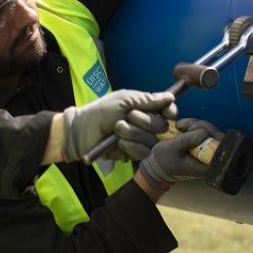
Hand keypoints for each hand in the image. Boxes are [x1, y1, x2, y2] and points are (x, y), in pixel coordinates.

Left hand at [61, 89, 176, 162]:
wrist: (82, 131)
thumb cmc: (101, 111)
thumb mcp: (124, 100)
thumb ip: (147, 100)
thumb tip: (170, 97)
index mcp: (145, 109)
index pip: (167, 111)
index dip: (170, 112)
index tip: (167, 112)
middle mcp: (146, 125)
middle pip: (162, 126)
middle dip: (143, 121)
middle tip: (126, 117)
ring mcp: (140, 140)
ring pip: (152, 140)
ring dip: (133, 134)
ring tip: (116, 130)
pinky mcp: (133, 155)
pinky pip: (143, 153)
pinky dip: (130, 147)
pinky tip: (118, 143)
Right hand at [138, 118, 222, 188]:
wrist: (156, 166)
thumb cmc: (163, 160)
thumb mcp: (173, 149)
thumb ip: (188, 140)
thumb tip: (205, 132)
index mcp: (205, 165)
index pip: (219, 145)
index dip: (209, 132)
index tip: (191, 129)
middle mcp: (209, 158)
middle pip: (216, 135)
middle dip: (199, 126)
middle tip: (181, 126)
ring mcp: (206, 151)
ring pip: (209, 130)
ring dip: (194, 124)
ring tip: (179, 127)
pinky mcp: (201, 144)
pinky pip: (203, 131)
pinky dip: (193, 126)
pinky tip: (181, 127)